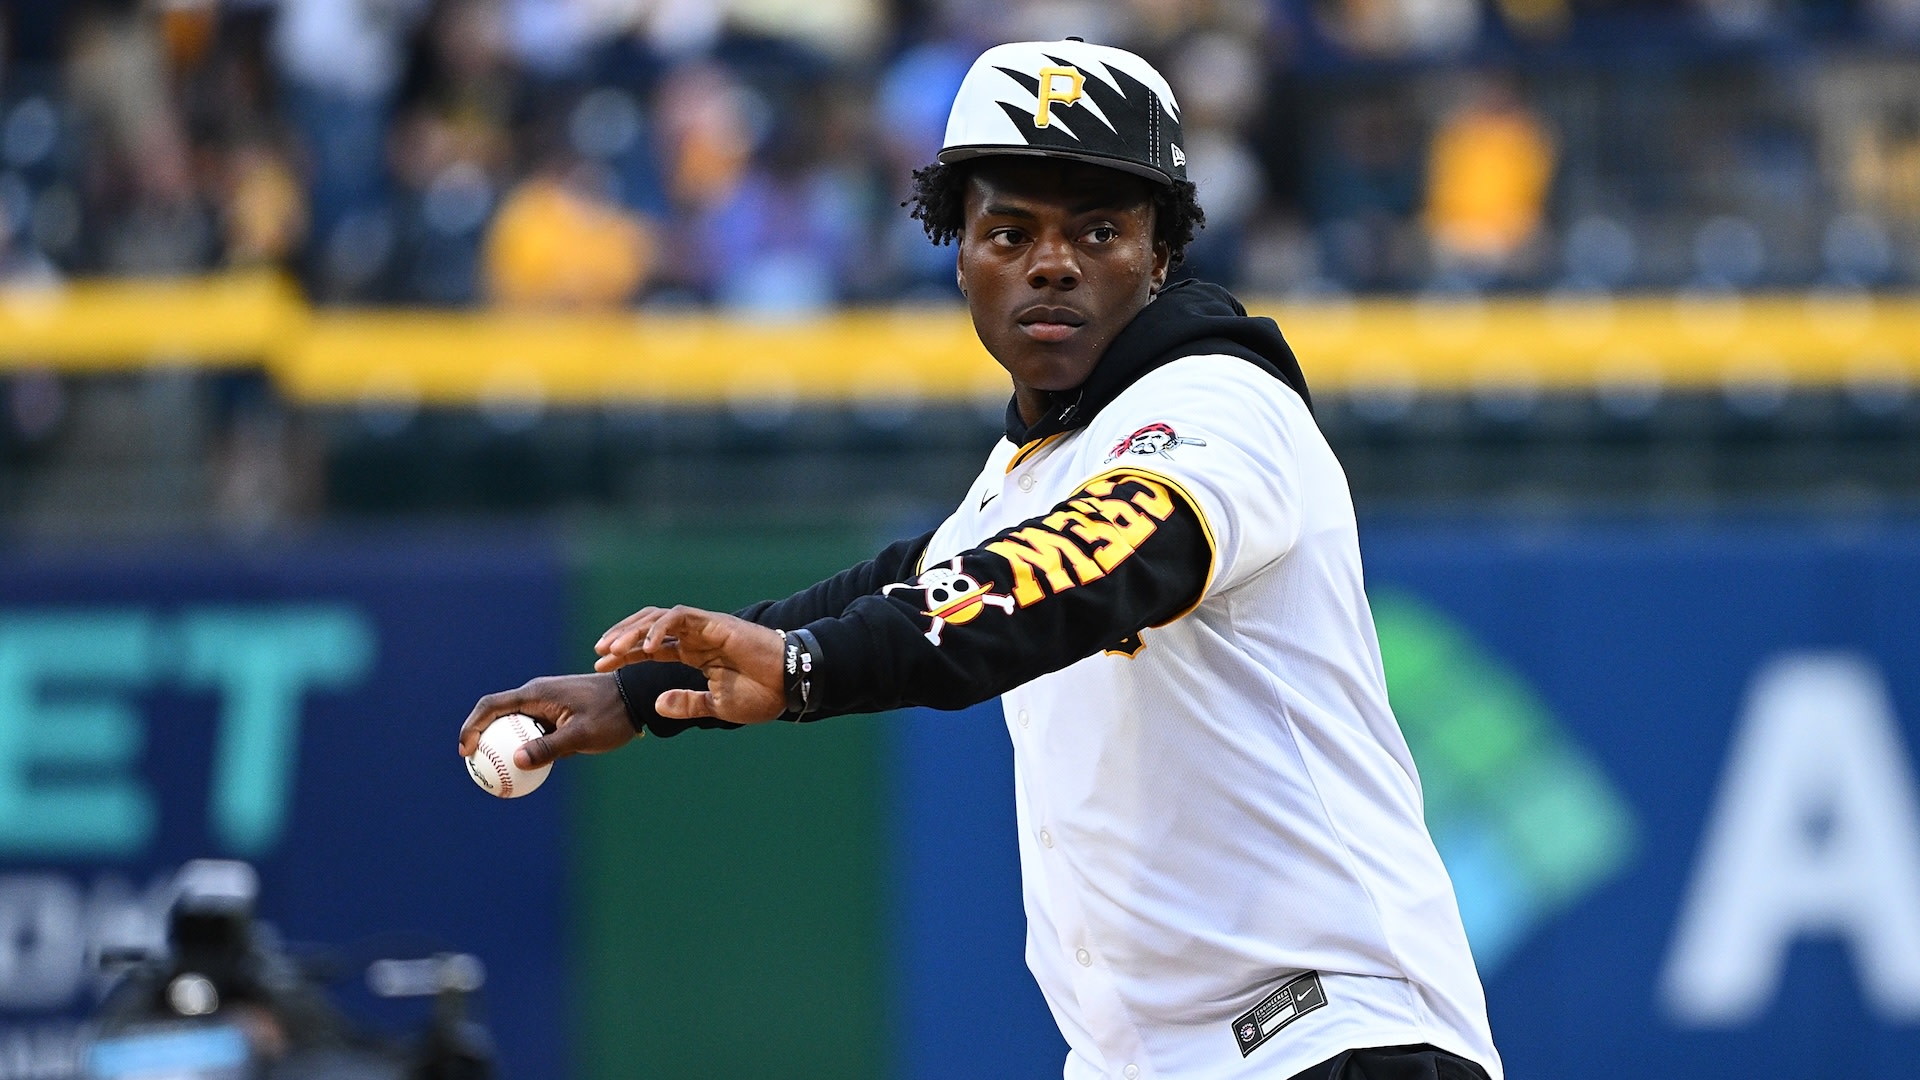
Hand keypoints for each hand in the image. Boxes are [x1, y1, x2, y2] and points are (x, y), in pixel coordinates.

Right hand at [459, 672, 634, 768]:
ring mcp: (546, 704)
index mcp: (536, 693)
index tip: (465, 752)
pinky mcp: (556, 715)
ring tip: (493, 774)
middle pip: (497, 716)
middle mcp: (537, 695)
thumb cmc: (612, 714)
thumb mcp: (581, 735)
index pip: (491, 706)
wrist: (637, 699)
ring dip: (502, 746)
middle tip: (474, 767)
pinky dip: (523, 748)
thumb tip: (517, 761)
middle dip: (481, 739)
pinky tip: (523, 772)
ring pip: (514, 726)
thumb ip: (549, 747)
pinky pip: (532, 732)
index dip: (472, 727)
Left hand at [594, 605, 785, 723]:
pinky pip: (681, 617)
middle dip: (621, 637)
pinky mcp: (716, 623)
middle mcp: (696, 637)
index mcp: (695, 653)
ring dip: (633, 631)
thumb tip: (656, 705)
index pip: (651, 647)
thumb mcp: (716, 707)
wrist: (791, 685)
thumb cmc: (762, 695)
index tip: (601, 666)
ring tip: (612, 650)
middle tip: (599, 654)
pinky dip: (660, 627)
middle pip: (648, 627)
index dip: (625, 654)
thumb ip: (686, 704)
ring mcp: (705, 627)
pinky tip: (646, 646)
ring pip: (659, 618)